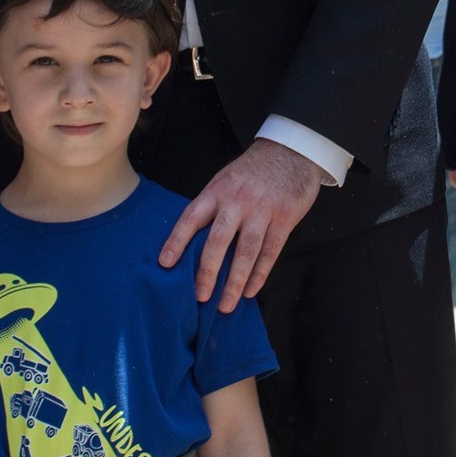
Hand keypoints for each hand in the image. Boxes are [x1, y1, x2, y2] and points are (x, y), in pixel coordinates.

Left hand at [161, 138, 321, 311]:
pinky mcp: (285, 217)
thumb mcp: (226, 180)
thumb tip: (192, 242)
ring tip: (226, 305)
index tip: (165, 263)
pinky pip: (270, 251)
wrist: (290, 151)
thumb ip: (212, 206)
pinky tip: (250, 291)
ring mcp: (262, 209)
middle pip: (218, 240)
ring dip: (234, 281)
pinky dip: (259, 274)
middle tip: (200, 296)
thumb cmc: (252, 172)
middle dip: (207, 271)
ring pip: (246, 251)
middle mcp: (238, 200)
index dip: (177, 240)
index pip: (192, 217)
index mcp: (217, 190)